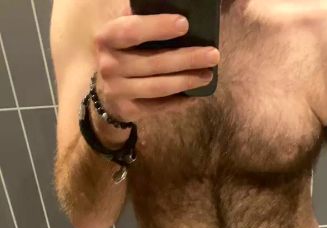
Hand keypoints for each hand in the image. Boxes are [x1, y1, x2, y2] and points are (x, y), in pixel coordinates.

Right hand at [94, 5, 219, 122]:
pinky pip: (158, 107)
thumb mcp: (125, 30)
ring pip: (158, 87)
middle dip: (187, 59)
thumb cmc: (123, 50)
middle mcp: (109, 65)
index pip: (133, 31)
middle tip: (213, 55)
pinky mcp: (128, 110)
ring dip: (187, 81)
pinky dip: (178, 102)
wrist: (105, 89)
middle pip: (153, 63)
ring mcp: (117, 91)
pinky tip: (195, 95)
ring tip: (208, 75)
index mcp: (108, 38)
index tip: (185, 24)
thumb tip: (176, 5)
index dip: (158, 27)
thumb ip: (142, 17)